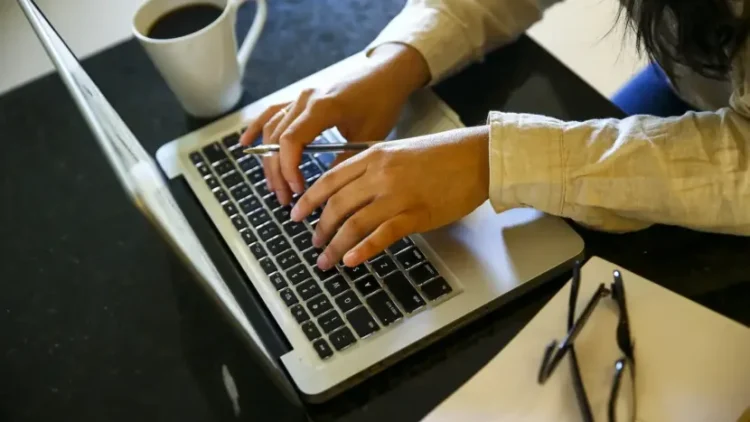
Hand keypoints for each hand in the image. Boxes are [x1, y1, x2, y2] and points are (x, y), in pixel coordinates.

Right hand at [239, 43, 430, 204]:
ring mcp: (300, 97)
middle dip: (277, 172)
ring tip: (274, 185)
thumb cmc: (382, 102)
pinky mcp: (300, 98)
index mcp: (322, 108)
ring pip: (272, 130)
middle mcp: (305, 100)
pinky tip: (245, 144)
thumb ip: (345, 161)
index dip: (288, 169)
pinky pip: (272, 113)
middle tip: (285, 198)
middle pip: (277, 139)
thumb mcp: (369, 136)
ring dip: (269, 160)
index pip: (291, 141)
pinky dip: (257, 129)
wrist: (386, 74)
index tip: (297, 190)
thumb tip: (326, 189)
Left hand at [290, 126, 490, 269]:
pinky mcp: (416, 214)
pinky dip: (363, 249)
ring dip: (336, 245)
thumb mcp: (399, 151)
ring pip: (354, 223)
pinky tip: (351, 260)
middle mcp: (381, 174)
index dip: (309, 199)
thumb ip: (373, 168)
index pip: (330, 179)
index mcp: (374, 155)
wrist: (477, 157)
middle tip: (313, 243)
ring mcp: (398, 195)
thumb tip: (351, 192)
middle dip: (320, 228)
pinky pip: (382, 235)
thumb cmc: (442, 155)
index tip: (296, 214)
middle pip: (337, 204)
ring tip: (326, 260)